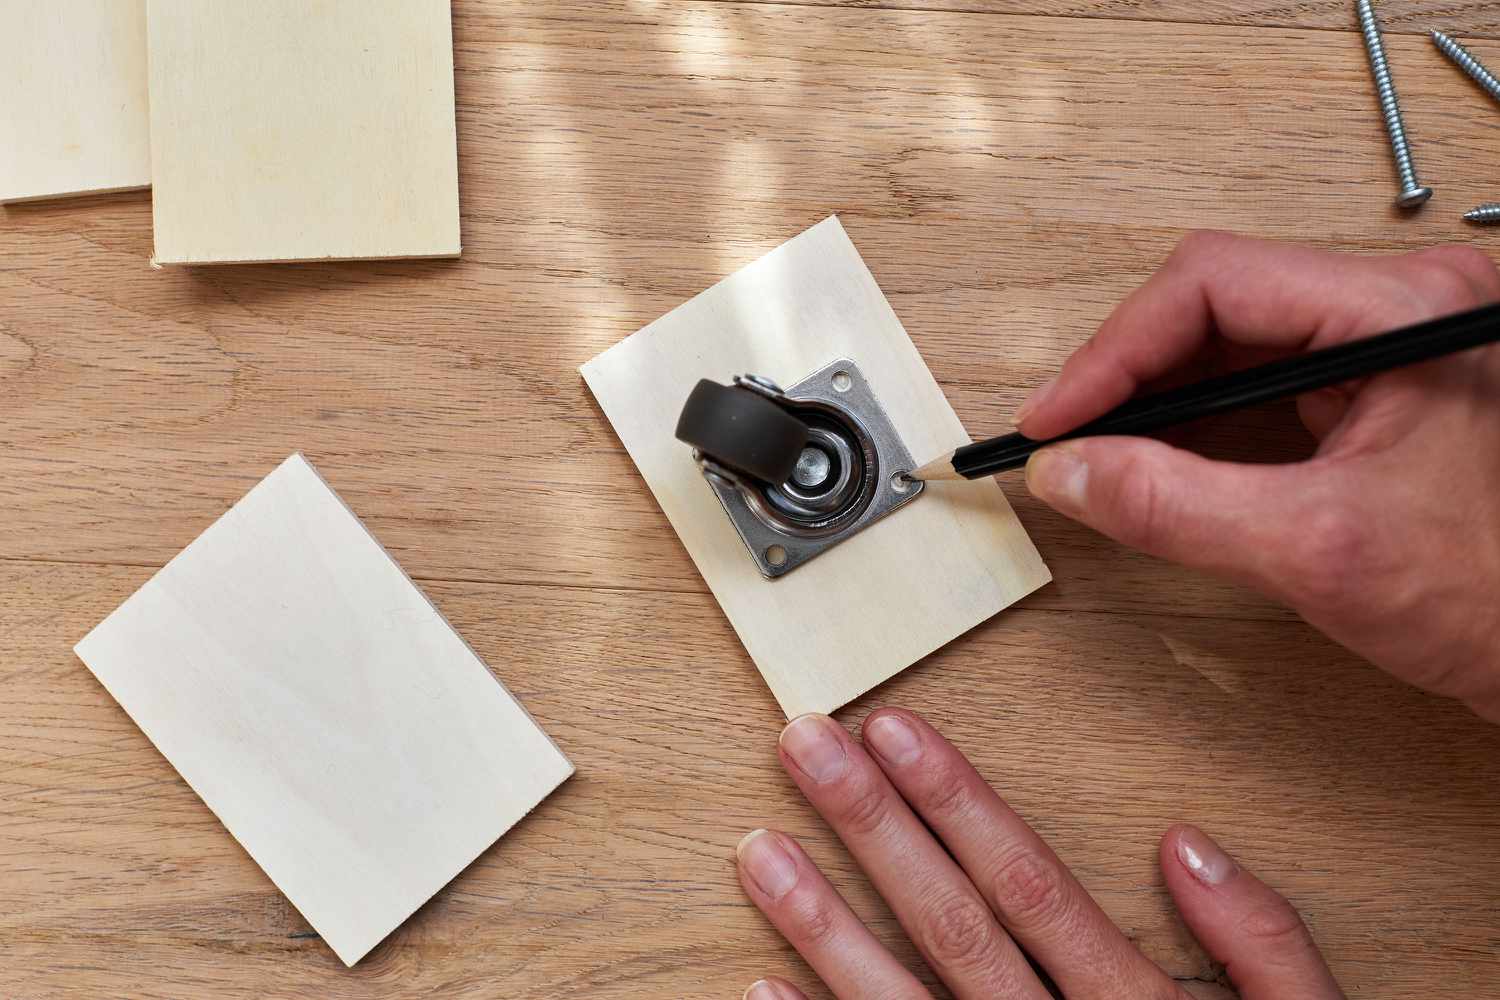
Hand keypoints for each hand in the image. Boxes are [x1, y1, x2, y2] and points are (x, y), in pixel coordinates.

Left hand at [737, 710, 1342, 999]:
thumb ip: (1263, 943)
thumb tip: (1186, 843)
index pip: (1029, 885)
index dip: (958, 802)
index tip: (894, 731)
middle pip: (951, 926)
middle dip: (872, 829)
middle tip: (804, 747)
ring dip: (822, 927)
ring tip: (760, 853)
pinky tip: (766, 988)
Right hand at [1018, 232, 1499, 721]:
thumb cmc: (1496, 598)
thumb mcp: (1316, 550)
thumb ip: (1175, 507)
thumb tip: (1069, 471)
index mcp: (1404, 311)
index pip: (1217, 283)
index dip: (1117, 349)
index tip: (1057, 416)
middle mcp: (1398, 308)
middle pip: (1216, 302)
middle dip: (1127, 372)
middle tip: (1063, 437)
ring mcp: (1387, 345)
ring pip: (1229, 339)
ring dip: (1153, 395)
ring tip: (1094, 449)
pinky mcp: (1372, 388)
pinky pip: (1257, 378)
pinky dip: (1192, 419)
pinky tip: (1151, 457)